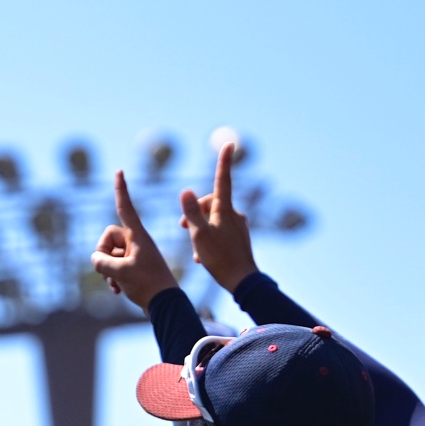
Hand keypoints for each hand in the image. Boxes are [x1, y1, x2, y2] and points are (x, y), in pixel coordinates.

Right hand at [92, 171, 180, 309]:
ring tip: (117, 284)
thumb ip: (102, 262)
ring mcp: (134, 254)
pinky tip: (117, 290)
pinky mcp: (134, 266)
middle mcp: (136, 242)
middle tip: (109, 271)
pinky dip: (112, 277)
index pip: (125, 208)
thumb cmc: (147, 285)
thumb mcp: (120, 272)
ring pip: (109, 254)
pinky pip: (114, 266)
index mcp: (137, 236)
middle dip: (103, 254)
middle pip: (108, 237)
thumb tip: (96, 259)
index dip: (121, 190)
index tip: (120, 171)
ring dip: (107, 270)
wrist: (165, 304)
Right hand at [179, 144, 258, 291]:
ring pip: (213, 219)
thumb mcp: (199, 235)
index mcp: (225, 210)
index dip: (224, 161)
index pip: (223, 179)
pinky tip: (204, 257)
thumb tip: (185, 191)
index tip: (229, 144)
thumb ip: (191, 213)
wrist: (242, 281)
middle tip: (182, 228)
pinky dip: (209, 240)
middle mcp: (234, 214)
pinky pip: (219, 232)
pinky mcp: (239, 238)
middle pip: (211, 203)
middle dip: (195, 212)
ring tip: (196, 250)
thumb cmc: (219, 258)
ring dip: (200, 230)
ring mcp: (238, 226)